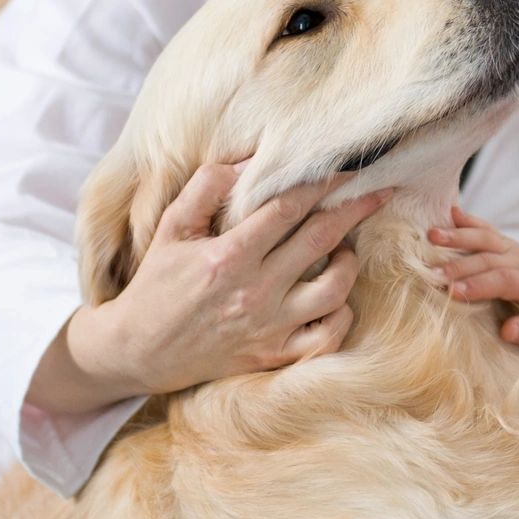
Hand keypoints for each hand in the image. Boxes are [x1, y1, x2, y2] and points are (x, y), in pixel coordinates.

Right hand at [34, 165, 387, 412]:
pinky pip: (326, 338)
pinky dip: (341, 316)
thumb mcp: (171, 228)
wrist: (136, 350)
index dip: (322, 183)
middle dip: (356, 209)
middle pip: (321, 239)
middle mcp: (254, 291)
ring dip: (350, 263)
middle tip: (381, 190)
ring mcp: (268, 327)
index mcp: (229, 255)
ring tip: (347, 248)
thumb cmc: (156, 284)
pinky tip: (337, 298)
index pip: (289, 208)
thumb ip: (205, 189)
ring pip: (334, 290)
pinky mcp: (274, 356)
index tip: (348, 168)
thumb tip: (247, 161)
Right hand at [427, 207, 518, 344]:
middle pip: (488, 259)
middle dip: (458, 265)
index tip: (454, 292)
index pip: (504, 280)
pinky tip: (450, 213)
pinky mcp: (508, 244)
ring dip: (458, 236)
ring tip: (431, 236)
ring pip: (485, 238)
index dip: (479, 284)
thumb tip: (507, 331)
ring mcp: (514, 249)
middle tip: (430, 274)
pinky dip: (470, 220)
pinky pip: (488, 229)